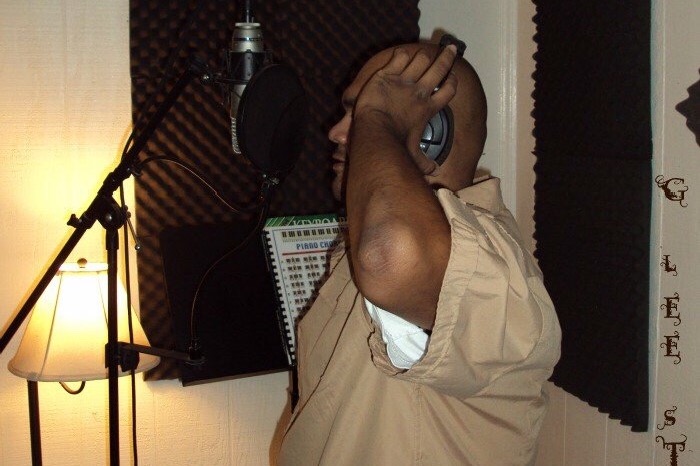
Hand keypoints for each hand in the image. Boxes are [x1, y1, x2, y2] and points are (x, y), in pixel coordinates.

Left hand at [353, 45, 457, 172]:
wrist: (375, 131)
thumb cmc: (394, 145)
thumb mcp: (412, 156)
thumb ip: (423, 163)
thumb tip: (433, 172)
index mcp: (427, 108)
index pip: (448, 91)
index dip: (452, 82)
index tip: (452, 77)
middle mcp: (419, 91)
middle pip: (439, 69)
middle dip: (447, 57)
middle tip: (451, 49)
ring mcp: (404, 81)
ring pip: (421, 60)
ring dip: (423, 56)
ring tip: (425, 53)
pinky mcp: (388, 74)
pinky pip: (399, 57)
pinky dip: (402, 54)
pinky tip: (402, 54)